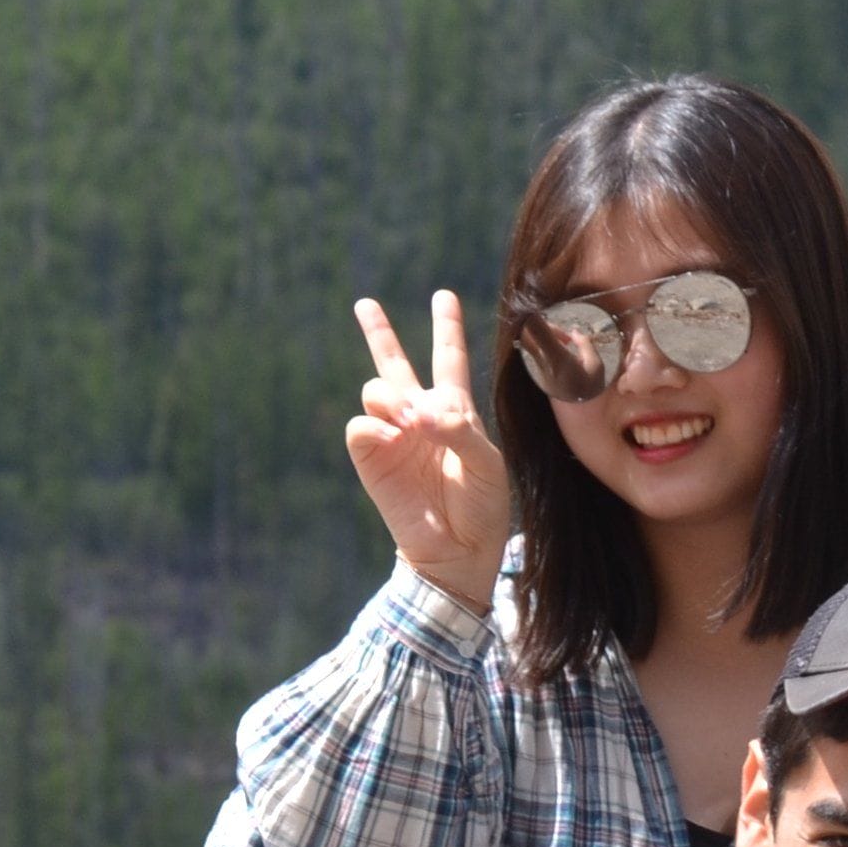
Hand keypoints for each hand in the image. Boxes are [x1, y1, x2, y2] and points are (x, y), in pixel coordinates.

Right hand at [344, 288, 513, 609]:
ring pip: (376, 389)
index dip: (447, 327)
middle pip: (395, 363)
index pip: (449, 359)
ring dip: (392, 397)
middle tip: (365, 303)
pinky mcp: (371, 457)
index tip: (443, 296)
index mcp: (455, 412)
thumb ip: (457, 428)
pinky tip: (393, 437)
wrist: (458, 550)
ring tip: (409, 421)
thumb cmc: (481, 507)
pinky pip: (361, 425)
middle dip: (378, 332)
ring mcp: (392, 435)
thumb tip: (415, 411)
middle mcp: (419, 416)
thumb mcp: (486, 464)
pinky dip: (376, 427)